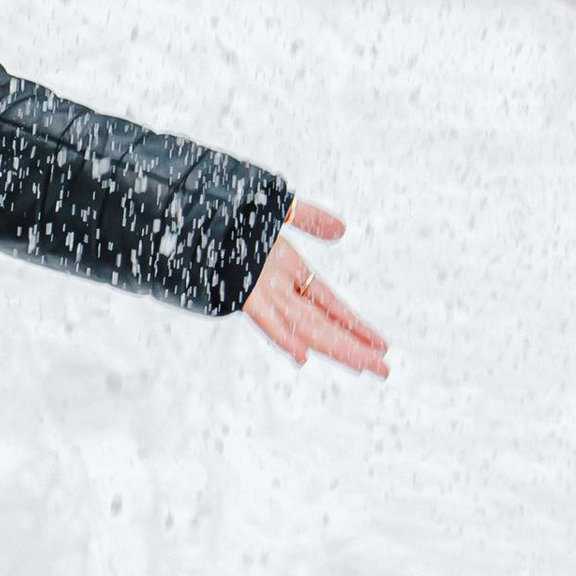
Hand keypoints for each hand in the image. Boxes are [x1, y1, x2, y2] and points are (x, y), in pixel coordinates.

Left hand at [243, 199, 386, 378]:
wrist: (192, 205)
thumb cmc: (229, 209)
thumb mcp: (279, 207)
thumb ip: (310, 219)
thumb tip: (341, 230)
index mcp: (287, 269)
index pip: (330, 305)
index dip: (354, 325)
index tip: (379, 345)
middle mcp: (277, 286)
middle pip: (323, 324)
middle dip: (354, 346)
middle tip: (383, 369)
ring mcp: (261, 290)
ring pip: (303, 326)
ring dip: (334, 347)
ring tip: (362, 367)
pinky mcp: (240, 288)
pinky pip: (265, 317)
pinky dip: (282, 336)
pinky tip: (302, 356)